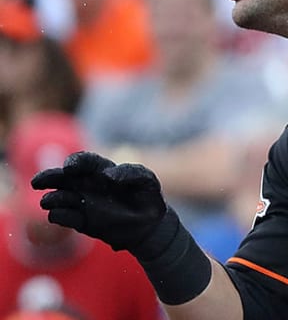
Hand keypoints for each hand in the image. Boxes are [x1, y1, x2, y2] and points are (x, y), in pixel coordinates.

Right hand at [31, 151, 167, 254]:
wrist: (150, 224)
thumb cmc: (148, 196)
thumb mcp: (147, 180)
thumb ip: (131, 173)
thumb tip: (107, 176)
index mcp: (101, 170)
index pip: (84, 161)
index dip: (75, 162)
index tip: (70, 167)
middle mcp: (87, 184)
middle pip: (62, 177)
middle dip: (49, 177)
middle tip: (37, 182)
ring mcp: (81, 202)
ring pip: (58, 197)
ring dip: (52, 198)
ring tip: (48, 201)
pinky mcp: (80, 221)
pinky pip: (63, 217)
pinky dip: (59, 216)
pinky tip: (59, 215)